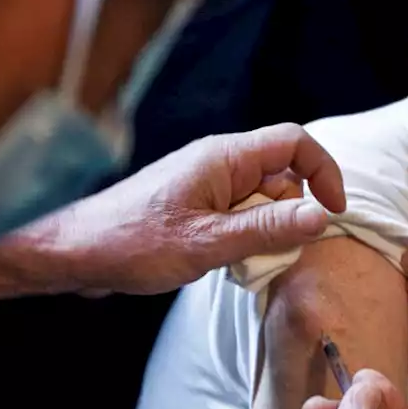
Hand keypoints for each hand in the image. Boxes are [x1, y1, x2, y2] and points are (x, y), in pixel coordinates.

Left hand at [0, 124, 345, 295]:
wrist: (74, 254)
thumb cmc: (130, 244)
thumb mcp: (206, 243)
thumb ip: (266, 229)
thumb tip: (321, 217)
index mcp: (223, 158)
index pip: (295, 143)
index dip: (325, 172)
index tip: (333, 214)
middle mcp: (218, 164)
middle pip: (283, 176)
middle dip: (292, 214)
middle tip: (274, 254)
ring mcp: (206, 186)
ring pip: (262, 201)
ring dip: (266, 232)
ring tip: (240, 265)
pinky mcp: (195, 208)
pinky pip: (238, 217)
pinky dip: (244, 240)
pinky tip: (224, 265)